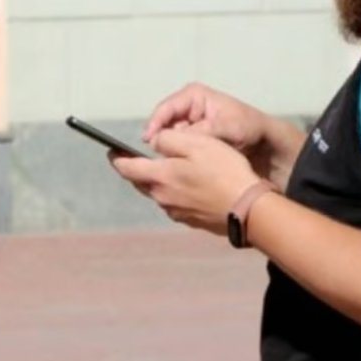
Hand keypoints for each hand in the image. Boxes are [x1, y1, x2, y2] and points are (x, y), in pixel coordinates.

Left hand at [110, 128, 260, 235]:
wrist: (250, 209)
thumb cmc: (225, 172)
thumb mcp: (197, 144)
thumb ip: (169, 140)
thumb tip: (154, 142)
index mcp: (160, 177)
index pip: (126, 168)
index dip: (116, 158)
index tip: (111, 152)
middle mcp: (162, 198)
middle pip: (141, 182)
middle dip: (137, 170)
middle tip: (138, 159)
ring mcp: (176, 211)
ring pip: (158, 192)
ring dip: (159, 181)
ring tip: (170, 169)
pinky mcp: (190, 220)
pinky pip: (175, 202)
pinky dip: (176, 192)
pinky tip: (191, 186)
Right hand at [143, 83, 269, 151]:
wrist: (263, 140)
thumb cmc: (247, 127)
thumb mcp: (225, 127)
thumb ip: (199, 132)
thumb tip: (172, 139)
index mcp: (193, 95)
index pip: (165, 108)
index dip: (154, 124)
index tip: (148, 141)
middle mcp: (185, 105)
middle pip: (162, 122)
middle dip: (161, 138)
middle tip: (159, 156)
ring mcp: (186, 120)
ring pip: (167, 135)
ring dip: (168, 147)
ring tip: (169, 162)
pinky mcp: (188, 135)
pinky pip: (176, 143)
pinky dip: (176, 152)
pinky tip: (177, 162)